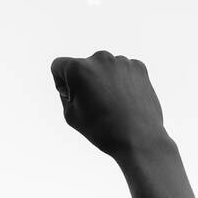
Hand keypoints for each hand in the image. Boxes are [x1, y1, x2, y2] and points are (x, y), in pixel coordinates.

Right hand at [50, 50, 165, 157]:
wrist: (139, 140)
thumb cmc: (102, 130)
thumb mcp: (70, 114)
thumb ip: (66, 92)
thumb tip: (74, 82)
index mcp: (78, 68)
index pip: (59, 66)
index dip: (61, 84)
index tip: (73, 99)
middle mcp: (99, 58)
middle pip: (84, 66)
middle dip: (85, 81)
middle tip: (96, 105)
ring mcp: (121, 61)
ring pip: (105, 69)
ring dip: (105, 81)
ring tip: (113, 105)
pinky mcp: (139, 67)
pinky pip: (122, 71)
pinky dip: (122, 82)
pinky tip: (125, 101)